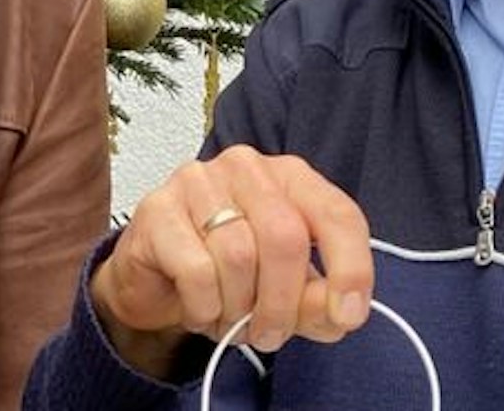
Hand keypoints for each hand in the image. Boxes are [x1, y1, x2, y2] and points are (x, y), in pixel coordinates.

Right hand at [90, 145, 370, 377]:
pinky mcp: (157, 207)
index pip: (337, 214)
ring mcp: (198, 181)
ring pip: (239, 256)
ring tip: (228, 320)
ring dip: (237, 309)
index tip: (349, 315)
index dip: (351, 268)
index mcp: (290, 178)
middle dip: (282, 303)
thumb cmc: (226, 277)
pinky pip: (196, 269)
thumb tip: (340, 312)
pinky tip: (199, 309)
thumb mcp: (284, 294)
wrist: (152, 282)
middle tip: (269, 335)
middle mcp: (246, 168)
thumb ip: (317, 302)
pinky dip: (204, 307)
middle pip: (286, 238)